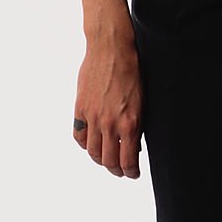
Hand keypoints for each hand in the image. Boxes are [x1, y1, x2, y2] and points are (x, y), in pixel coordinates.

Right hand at [73, 37, 143, 177]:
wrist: (111, 48)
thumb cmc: (132, 69)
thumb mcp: (142, 99)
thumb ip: (136, 123)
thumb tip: (133, 142)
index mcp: (130, 123)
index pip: (127, 162)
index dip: (131, 173)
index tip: (133, 174)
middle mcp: (110, 124)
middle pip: (109, 161)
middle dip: (116, 169)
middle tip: (120, 169)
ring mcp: (93, 117)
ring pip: (92, 152)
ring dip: (100, 159)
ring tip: (106, 158)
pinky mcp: (80, 108)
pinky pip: (79, 136)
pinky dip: (84, 144)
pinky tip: (91, 142)